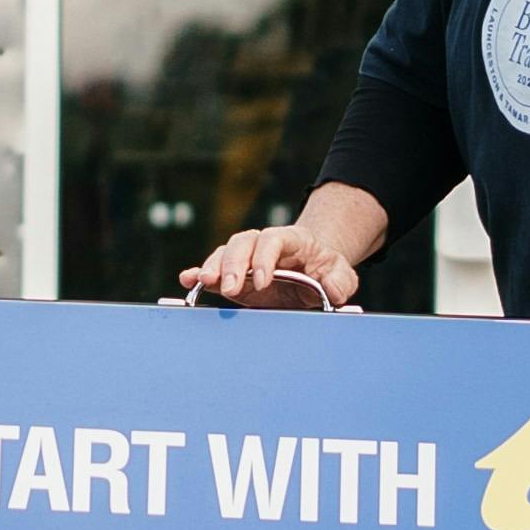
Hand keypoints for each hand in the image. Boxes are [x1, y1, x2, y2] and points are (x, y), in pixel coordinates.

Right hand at [179, 184, 384, 310]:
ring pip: (225, 253)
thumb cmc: (326, 270)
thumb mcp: (341, 274)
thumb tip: (333, 290)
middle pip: (243, 242)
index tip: (262, 281)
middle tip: (229, 287)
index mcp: (291, 239)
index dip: (265, 257)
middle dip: (233, 263)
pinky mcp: (234, 275)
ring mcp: (246, 258)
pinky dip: (199, 273)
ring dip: (213, 267)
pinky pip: (214, 270)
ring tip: (204, 282)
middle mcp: (263, 244)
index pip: (273, 239)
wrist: (313, 271)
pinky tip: (188, 280)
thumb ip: (341, 281)